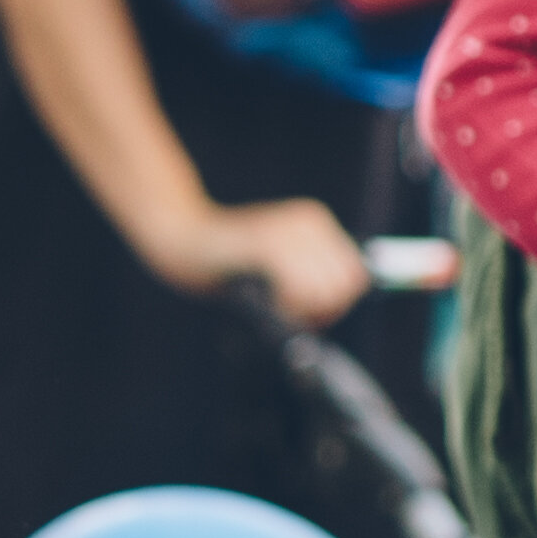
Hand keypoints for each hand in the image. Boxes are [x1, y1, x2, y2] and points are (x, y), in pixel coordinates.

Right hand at [165, 196, 371, 324]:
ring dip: (301, 313)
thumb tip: (336, 307)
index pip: (355, 276)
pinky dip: (285, 307)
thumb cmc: (225, 265)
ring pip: (323, 291)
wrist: (181, 240)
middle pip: (343, 286)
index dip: (334, 305)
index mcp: (316, 223)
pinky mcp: (268, 243)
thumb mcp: (275, 268)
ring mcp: (289, 229)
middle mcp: (309, 221)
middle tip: (287, 316)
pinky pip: (298, 289)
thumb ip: (309, 282)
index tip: (306, 315)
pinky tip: (266, 303)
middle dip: (320, 312)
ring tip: (274, 309)